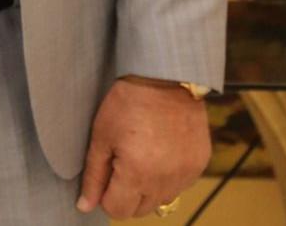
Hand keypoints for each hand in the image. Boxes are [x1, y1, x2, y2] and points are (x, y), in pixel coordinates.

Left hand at [76, 78, 210, 217]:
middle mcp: (164, 180)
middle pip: (139, 209)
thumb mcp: (102, 134)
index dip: (106, 195)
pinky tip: (162, 150)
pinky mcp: (199, 164)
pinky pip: (180, 185)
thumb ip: (94, 175)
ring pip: (160, 199)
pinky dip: (169, 176)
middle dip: (127, 193)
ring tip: (143, 154)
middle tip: (123, 161)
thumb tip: (85, 205)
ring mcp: (185, 174)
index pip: (118, 210)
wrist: (165, 76)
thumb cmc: (128, 101)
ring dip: (149, 187)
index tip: (106, 174)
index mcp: (137, 173)